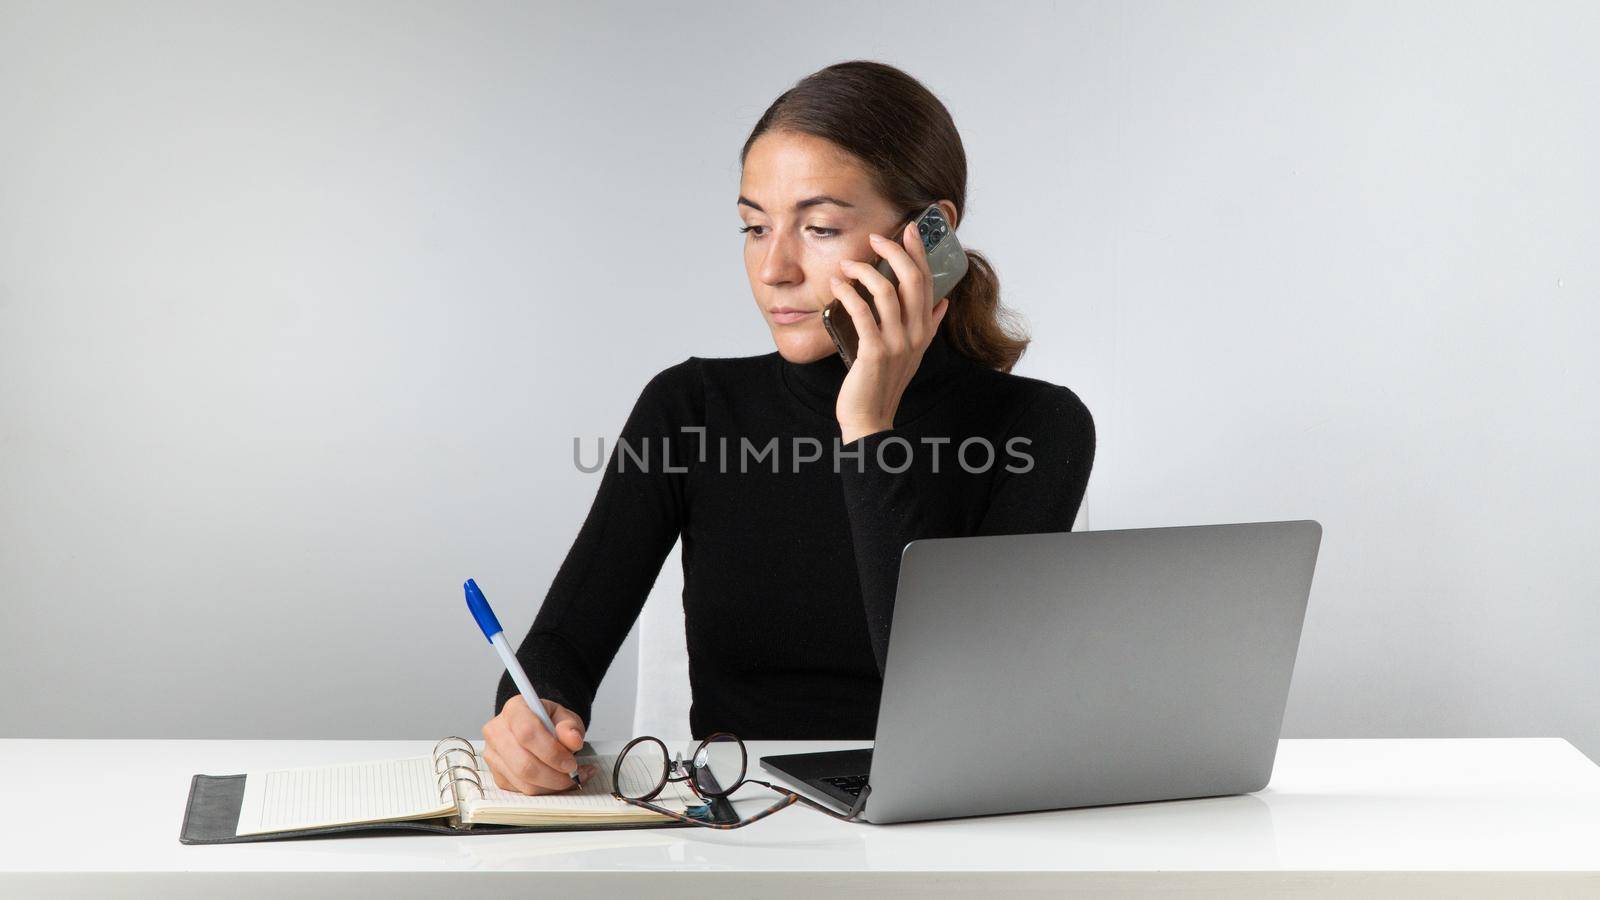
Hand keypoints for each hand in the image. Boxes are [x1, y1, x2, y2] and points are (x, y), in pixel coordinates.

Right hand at [481, 695, 598, 794]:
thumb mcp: (565, 717)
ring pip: (523, 781)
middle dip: (554, 775)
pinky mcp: (497, 775)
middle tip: (574, 774)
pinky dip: (545, 790)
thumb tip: (574, 741)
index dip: (551, 752)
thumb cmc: (549, 722)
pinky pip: (522, 790)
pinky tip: (558, 781)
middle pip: (523, 764)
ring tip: (572, 778)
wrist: (537, 728)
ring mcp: (493, 755)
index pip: (527, 733)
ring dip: (552, 785)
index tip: (571, 763)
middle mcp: (497, 732)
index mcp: (514, 710)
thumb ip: (570, 727)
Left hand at [830, 219, 950, 443]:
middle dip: (894, 251)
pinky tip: (837, 286)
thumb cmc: (885, 383)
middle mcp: (915, 334)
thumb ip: (928, 326)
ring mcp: (896, 343)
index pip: (927, 282)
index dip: (919, 253)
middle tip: (876, 238)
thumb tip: (942, 303)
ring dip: (863, 271)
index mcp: (925, 330)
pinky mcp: (874, 351)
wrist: (871, 417)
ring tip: (847, 265)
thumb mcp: (913, 353)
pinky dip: (848, 293)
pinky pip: (862, 312)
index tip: (910, 230)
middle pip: (912, 280)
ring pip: (886, 291)